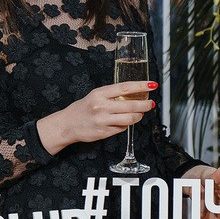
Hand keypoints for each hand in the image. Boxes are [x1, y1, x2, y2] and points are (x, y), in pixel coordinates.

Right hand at [38, 81, 155, 153]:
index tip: (152, 85)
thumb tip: (134, 94)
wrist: (67, 124)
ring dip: (138, 116)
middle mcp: (101, 106)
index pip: (125, 88)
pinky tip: (122, 122)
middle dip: (145, 105)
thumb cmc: (83, 108)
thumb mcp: (95, 96)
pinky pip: (122, 129)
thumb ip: (112, 95)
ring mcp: (103, 120)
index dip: (141, 86)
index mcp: (100, 94)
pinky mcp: (104, 132)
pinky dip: (125, 125)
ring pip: (129, 119)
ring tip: (139, 114)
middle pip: (131, 105)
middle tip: (151, 104)